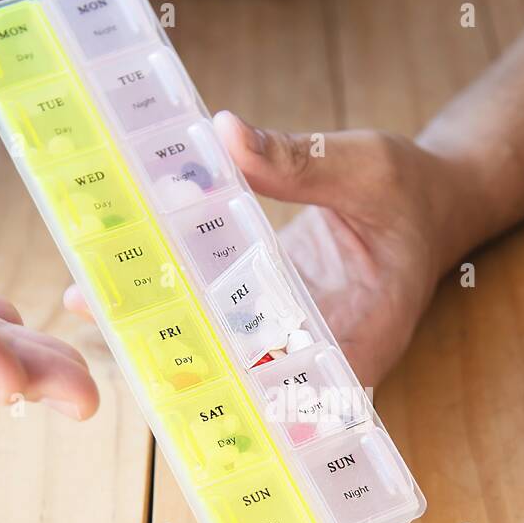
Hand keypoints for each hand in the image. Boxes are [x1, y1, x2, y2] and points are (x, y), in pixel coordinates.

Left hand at [66, 110, 473, 386]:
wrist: (432, 202)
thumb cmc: (411, 190)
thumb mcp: (364, 166)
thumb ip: (299, 160)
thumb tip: (225, 134)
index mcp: (365, 331)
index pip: (302, 381)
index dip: (244, 388)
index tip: (182, 378)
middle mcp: (327, 351)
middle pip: (251, 375)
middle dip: (179, 358)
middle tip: (110, 335)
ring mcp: (298, 337)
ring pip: (227, 352)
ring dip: (165, 332)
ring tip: (92, 308)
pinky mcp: (276, 316)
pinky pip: (225, 322)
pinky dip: (182, 305)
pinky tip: (128, 284)